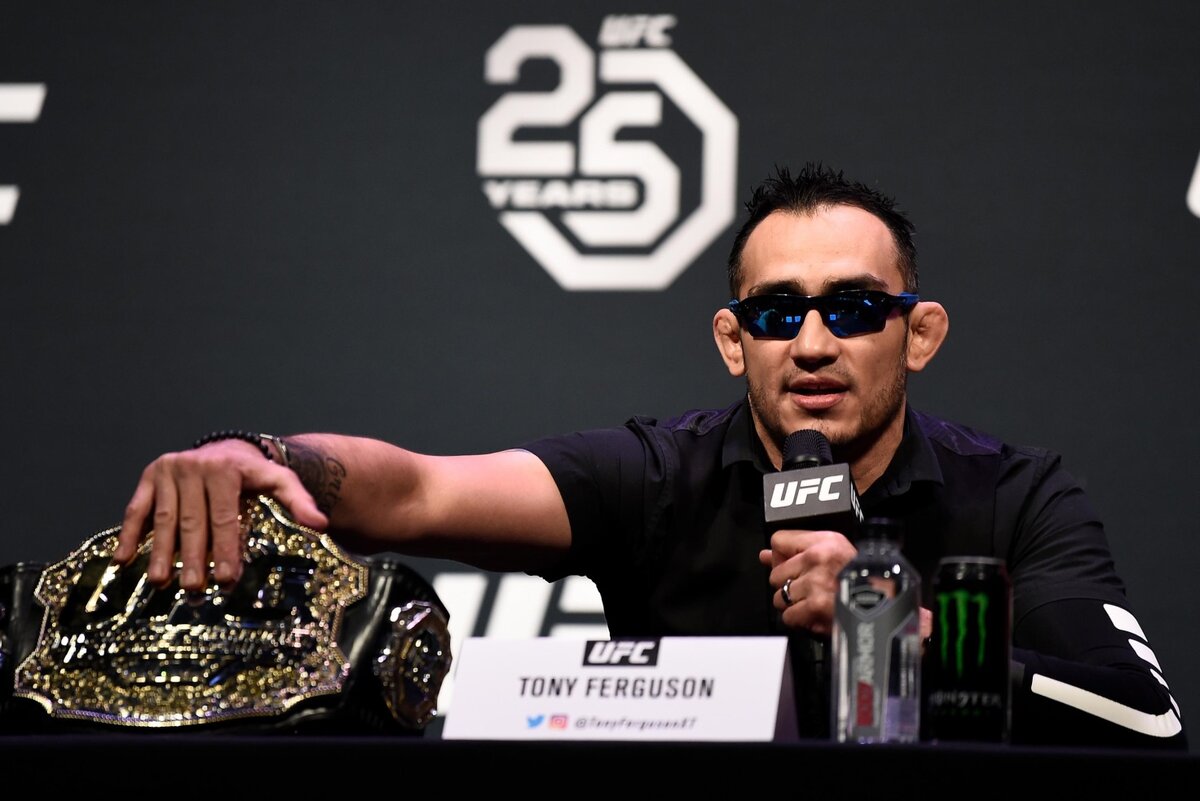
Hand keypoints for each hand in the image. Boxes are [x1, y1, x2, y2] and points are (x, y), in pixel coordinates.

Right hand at [114, 439, 327, 591]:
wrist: (227, 449)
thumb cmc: (254, 474)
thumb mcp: (279, 481)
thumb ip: (298, 501)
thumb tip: (320, 524)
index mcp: (226, 470)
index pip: (226, 518)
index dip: (227, 550)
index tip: (227, 580)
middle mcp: (195, 467)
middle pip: (193, 522)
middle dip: (194, 558)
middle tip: (194, 590)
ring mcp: (169, 471)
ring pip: (164, 518)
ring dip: (160, 552)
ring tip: (160, 582)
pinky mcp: (149, 476)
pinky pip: (137, 508)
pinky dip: (128, 534)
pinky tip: (123, 559)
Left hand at [759, 528, 855, 635]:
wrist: (883, 606)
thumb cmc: (862, 580)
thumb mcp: (835, 552)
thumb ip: (798, 550)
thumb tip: (766, 556)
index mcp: (824, 542)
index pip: (778, 540)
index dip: (783, 557)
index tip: (793, 566)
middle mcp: (818, 560)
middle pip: (776, 574)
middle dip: (789, 585)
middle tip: (810, 589)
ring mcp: (816, 584)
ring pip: (780, 597)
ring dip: (793, 604)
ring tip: (814, 602)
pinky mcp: (815, 608)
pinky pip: (788, 616)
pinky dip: (799, 620)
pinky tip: (814, 615)